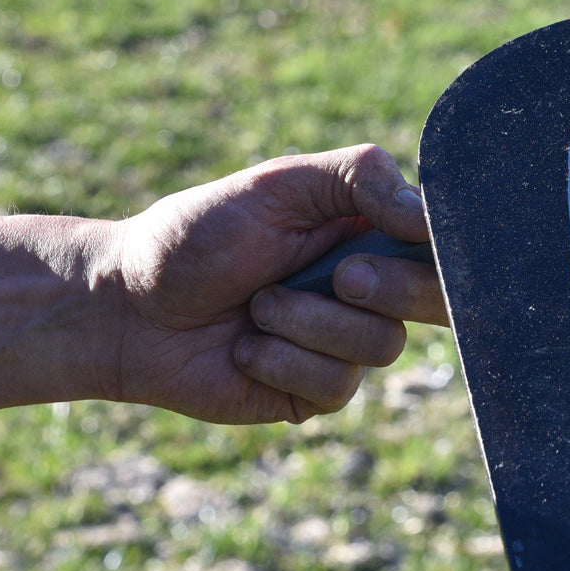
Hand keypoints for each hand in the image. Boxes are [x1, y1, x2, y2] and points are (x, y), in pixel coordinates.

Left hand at [105, 145, 445, 424]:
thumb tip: (427, 214)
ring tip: (257, 305)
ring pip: (383, 345)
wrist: (128, 306)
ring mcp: (343, 342)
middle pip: (437, 299)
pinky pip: (336, 385)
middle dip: (390, 288)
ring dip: (310, 322)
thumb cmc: (196, 235)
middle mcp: (368, 287)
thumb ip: (358, 178)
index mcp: (366, 229)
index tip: (406, 239)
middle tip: (341, 276)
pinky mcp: (314, 392)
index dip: (441, 248)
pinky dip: (283, 359)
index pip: (441, 241)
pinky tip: (245, 346)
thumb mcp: (277, 184)